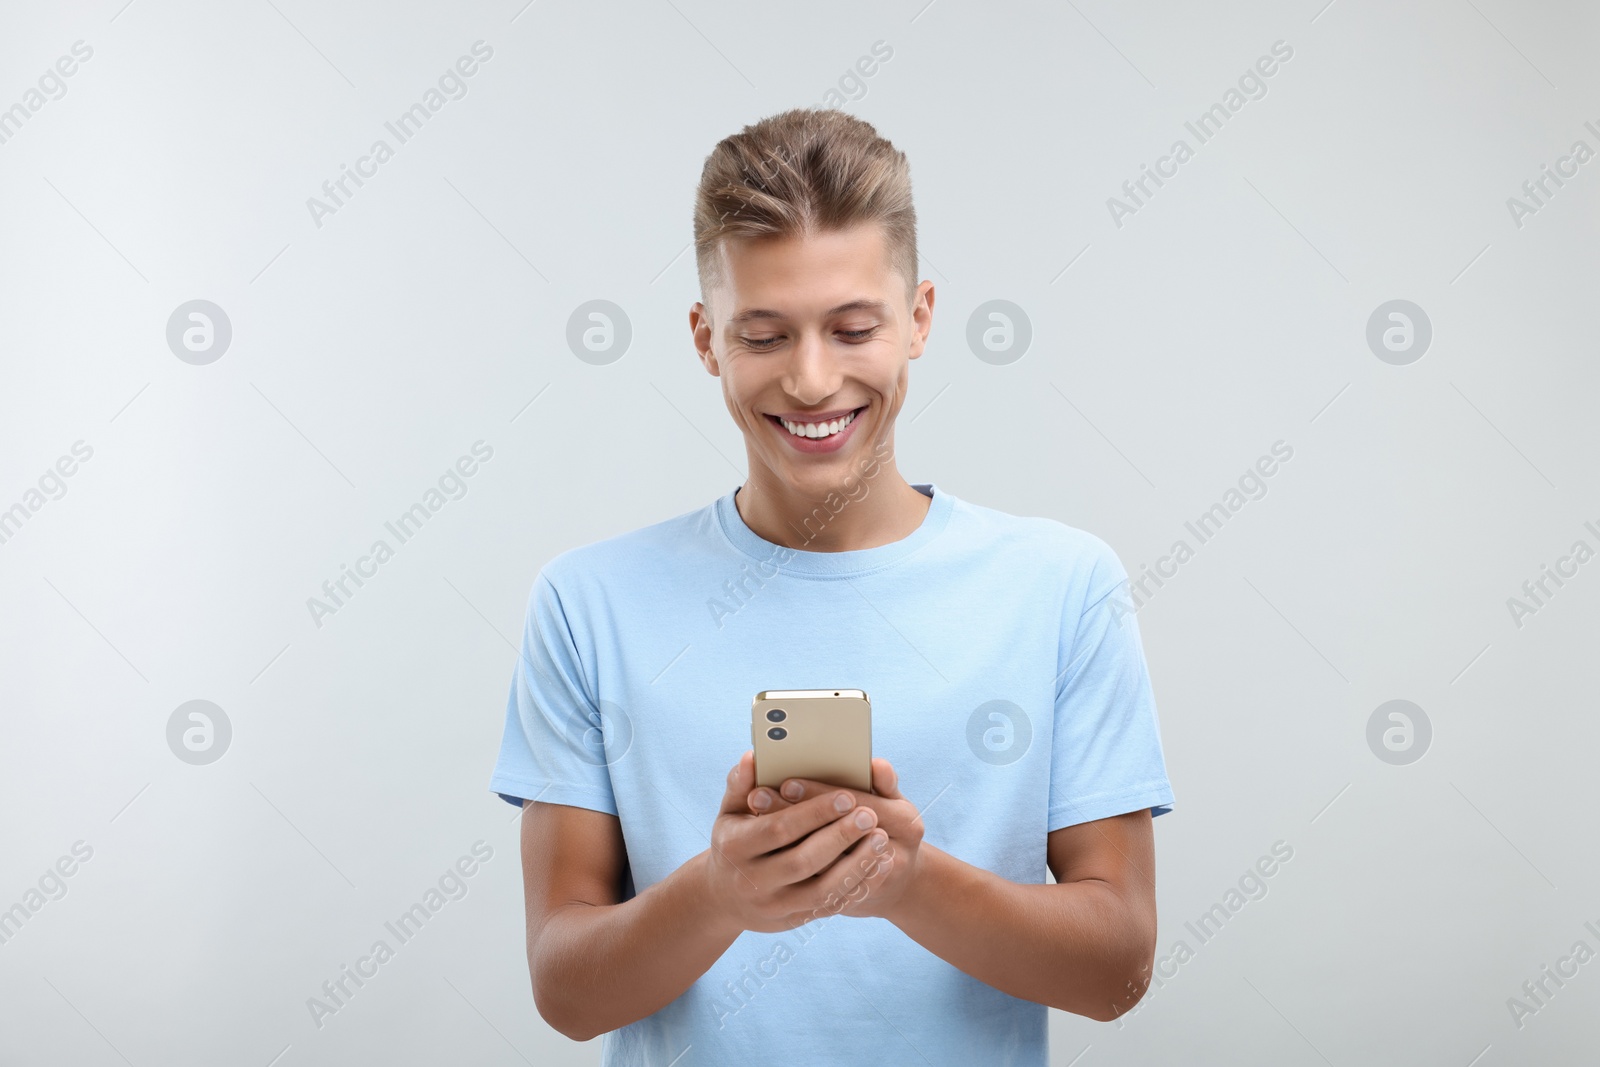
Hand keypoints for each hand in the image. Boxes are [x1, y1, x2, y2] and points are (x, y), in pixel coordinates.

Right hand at [703, 751, 890, 934]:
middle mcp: (751, 882)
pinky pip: (829, 907)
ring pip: (821, 890)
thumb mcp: (730, 812)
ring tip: (880, 840)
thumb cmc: (734, 841)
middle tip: (869, 816)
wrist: (724, 897)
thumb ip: (741, 784)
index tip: (846, 797)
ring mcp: (772, 906)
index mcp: (735, 848)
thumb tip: (752, 757)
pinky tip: (877, 866)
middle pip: (803, 861)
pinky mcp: (791, 921)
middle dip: (839, 838)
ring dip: (855, 866)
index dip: (814, 813)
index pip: (779, 829)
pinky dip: (856, 887)